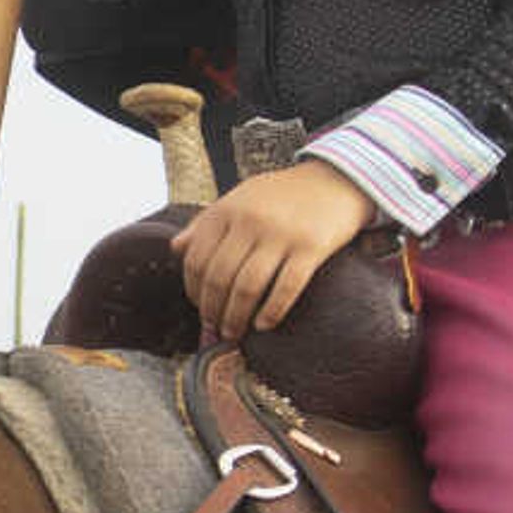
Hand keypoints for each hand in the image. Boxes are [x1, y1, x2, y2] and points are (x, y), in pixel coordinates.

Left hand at [178, 161, 376, 341]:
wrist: (336, 179)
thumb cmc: (281, 195)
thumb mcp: (238, 199)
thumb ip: (206, 223)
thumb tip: (176, 249)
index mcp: (226, 210)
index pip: (196, 259)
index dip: (194, 289)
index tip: (200, 307)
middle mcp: (249, 221)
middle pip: (219, 277)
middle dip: (213, 310)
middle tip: (215, 328)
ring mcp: (281, 234)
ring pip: (248, 287)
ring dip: (237, 317)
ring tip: (234, 333)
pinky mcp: (312, 246)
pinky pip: (286, 287)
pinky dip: (272, 311)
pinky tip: (264, 325)